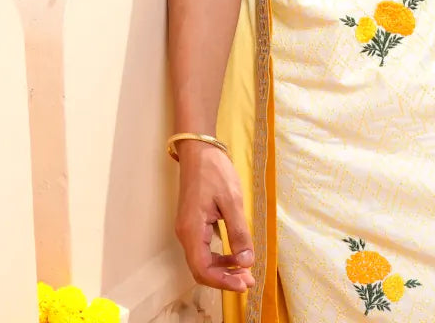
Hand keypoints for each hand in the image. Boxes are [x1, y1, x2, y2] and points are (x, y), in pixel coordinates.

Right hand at [174, 141, 255, 291]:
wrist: (199, 150)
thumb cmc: (214, 171)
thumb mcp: (232, 200)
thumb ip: (238, 232)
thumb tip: (247, 261)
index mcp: (191, 230)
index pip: (202, 269)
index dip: (223, 281)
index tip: (244, 284)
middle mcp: (185, 234)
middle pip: (201, 269)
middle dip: (225, 278)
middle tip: (249, 281)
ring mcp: (188, 229)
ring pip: (203, 260)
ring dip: (223, 269)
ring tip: (246, 271)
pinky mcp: (193, 223)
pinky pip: (203, 249)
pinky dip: (219, 256)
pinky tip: (235, 256)